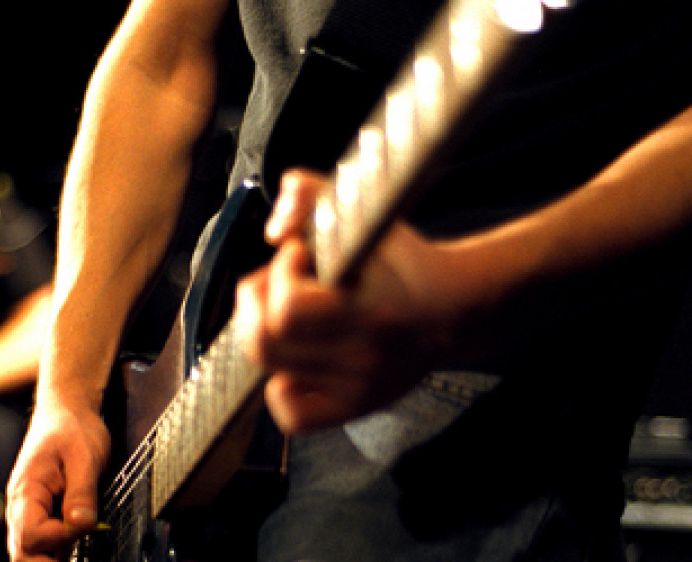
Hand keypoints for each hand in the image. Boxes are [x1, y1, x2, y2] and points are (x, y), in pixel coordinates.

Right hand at [6, 395, 109, 560]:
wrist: (66, 413)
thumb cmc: (72, 429)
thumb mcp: (84, 457)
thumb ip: (82, 493)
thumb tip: (83, 524)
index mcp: (26, 492)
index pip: (32, 534)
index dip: (59, 537)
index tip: (85, 524)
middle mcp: (21, 508)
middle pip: (22, 553)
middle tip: (77, 549)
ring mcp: (29, 513)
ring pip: (30, 553)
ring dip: (53, 557)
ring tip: (79, 545)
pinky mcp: (42, 516)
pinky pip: (43, 544)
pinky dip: (58, 550)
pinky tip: (77, 543)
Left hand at [235, 169, 462, 433]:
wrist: (454, 309)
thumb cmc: (402, 261)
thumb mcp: (363, 212)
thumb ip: (310, 194)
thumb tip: (273, 232)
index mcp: (371, 311)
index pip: (288, 311)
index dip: (279, 276)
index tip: (297, 255)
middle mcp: (364, 359)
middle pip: (265, 344)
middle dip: (256, 303)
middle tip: (276, 282)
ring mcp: (358, 389)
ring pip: (270, 371)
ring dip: (263, 334)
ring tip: (284, 312)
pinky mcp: (353, 408)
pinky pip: (291, 415)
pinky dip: (280, 387)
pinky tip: (294, 359)